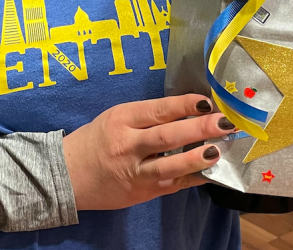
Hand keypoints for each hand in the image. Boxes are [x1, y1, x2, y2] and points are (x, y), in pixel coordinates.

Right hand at [62, 94, 234, 210]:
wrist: (69, 175)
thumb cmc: (97, 139)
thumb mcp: (116, 117)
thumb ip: (147, 115)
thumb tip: (187, 110)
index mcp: (121, 119)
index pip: (157, 110)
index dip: (184, 105)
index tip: (207, 101)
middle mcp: (128, 145)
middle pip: (167, 136)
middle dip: (198, 128)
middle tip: (223, 122)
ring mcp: (135, 172)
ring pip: (170, 166)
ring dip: (197, 157)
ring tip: (218, 149)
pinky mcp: (141, 192)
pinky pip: (172, 184)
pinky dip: (192, 177)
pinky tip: (211, 171)